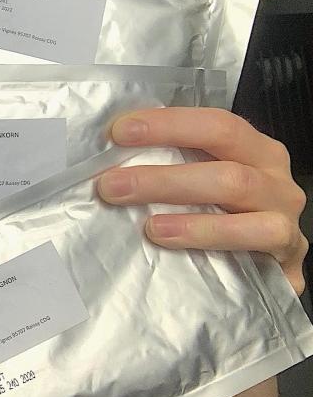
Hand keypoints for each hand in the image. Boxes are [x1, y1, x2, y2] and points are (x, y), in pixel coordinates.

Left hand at [97, 107, 308, 294]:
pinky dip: (207, 236)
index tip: (119, 131)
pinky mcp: (289, 253)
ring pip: (238, 191)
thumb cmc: (227, 218)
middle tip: (111, 184)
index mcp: (254, 150)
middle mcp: (274, 176)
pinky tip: (168, 239)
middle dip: (162, 174)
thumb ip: (171, 170)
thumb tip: (108, 165)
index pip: (215, 124)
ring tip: (142, 220)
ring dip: (180, 201)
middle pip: (224, 159)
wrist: (271, 272)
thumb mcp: (202, 188)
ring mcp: (285, 213)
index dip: (168, 124)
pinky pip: (254, 237)